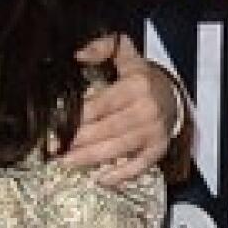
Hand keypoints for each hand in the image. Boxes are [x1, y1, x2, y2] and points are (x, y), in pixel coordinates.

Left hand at [60, 33, 181, 185]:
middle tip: (56, 147)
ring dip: (90, 158)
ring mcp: (153, 132)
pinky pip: (139, 166)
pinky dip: (120, 175)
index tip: (57, 125)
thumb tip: (79, 54)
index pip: (101, 104)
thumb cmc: (141, 79)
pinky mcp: (158, 149)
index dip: (77, 117)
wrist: (172, 97)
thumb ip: (103, 48)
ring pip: (118, 148)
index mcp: (136, 85)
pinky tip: (101, 179)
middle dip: (78, 140)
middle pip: (106, 129)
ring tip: (67, 162)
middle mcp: (146, 109)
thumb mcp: (126, 56)